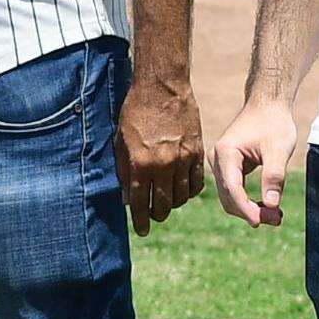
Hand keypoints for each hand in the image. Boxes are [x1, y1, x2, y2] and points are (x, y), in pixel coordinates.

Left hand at [120, 73, 206, 234]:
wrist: (162, 87)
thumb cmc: (135, 112)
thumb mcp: (121, 141)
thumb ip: (124, 171)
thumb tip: (127, 198)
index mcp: (141, 164)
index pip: (140, 203)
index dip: (140, 220)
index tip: (141, 230)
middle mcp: (163, 166)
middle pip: (163, 204)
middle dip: (157, 215)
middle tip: (154, 217)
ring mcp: (183, 159)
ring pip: (182, 196)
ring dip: (174, 204)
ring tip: (167, 204)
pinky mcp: (197, 152)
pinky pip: (196, 182)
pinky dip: (190, 191)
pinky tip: (183, 191)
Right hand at [207, 98, 301, 226]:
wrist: (268, 105)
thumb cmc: (274, 123)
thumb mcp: (279, 149)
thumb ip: (274, 177)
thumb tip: (271, 206)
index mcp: (225, 152)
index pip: (232, 189)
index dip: (246, 209)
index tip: (262, 221)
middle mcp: (216, 159)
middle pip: (229, 197)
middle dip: (251, 212)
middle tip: (278, 219)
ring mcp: (219, 163)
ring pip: (230, 197)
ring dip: (250, 209)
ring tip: (276, 215)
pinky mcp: (226, 167)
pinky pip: (233, 191)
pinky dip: (248, 202)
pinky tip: (267, 207)